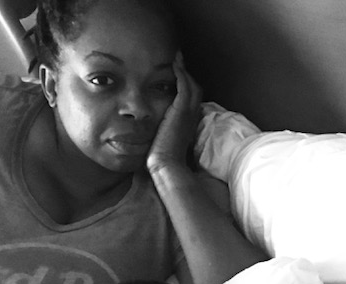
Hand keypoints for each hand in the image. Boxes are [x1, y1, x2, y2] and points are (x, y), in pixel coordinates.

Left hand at [147, 52, 201, 172]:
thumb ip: (160, 130)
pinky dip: (181, 75)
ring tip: (176, 58)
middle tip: (178, 61)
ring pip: (193, 86)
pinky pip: (185, 87)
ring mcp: (188, 114)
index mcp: (187, 123)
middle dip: (187, 75)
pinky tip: (174, 65)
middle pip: (195, 90)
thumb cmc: (162, 157)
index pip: (191, 100)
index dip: (186, 87)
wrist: (165, 164)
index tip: (177, 75)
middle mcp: (191, 117)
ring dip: (184, 71)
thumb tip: (150, 127)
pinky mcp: (182, 111)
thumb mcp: (162, 140)